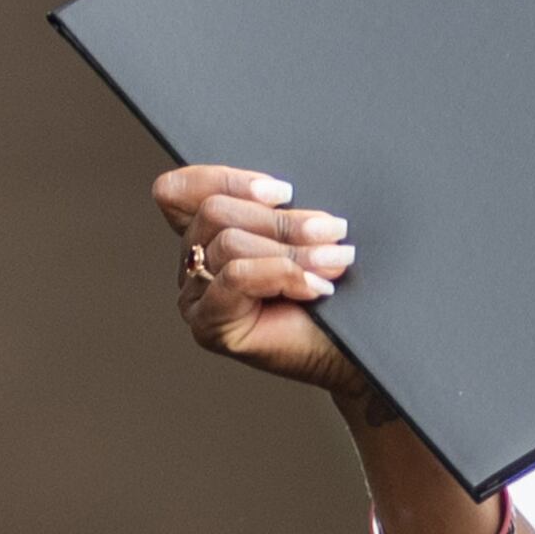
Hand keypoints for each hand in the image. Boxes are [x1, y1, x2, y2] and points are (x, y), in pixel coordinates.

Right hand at [149, 164, 369, 402]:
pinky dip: (282, 274)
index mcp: (206, 233)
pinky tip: (317, 287)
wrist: (352, 353)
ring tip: (335, 262)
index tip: (286, 193)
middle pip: (214, 212)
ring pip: (229, 243)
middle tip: (333, 232)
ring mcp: (196, 296)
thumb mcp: (304, 235)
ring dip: (292, 249)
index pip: (182, 190)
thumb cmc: (334, 296)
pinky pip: (236, 277)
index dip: (229, 180)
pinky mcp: (209, 325)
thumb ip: (279, 210)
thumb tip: (284, 192)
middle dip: (282, 220)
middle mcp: (192, 263)